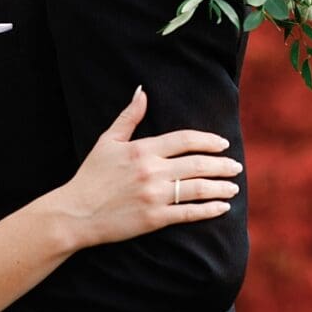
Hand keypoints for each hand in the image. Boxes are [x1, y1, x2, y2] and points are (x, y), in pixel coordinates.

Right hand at [63, 87, 241, 244]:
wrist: (75, 213)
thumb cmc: (90, 176)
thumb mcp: (107, 141)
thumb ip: (128, 117)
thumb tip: (142, 92)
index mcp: (143, 149)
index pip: (185, 140)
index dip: (208, 141)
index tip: (222, 144)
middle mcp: (152, 171)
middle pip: (197, 164)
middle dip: (221, 165)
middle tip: (236, 166)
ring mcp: (154, 196)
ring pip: (198, 188)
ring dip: (220, 187)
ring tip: (234, 187)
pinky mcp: (153, 219)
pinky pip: (188, 213)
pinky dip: (208, 210)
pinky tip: (221, 208)